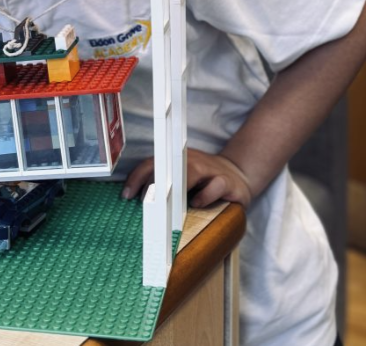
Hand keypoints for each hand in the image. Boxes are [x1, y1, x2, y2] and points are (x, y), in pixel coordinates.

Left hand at [121, 148, 252, 208]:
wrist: (238, 175)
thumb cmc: (204, 182)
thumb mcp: (183, 182)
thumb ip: (165, 188)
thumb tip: (140, 205)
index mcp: (177, 160)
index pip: (153, 163)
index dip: (137, 177)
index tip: (126, 195)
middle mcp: (192, 161)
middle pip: (168, 166)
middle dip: (153, 182)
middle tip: (143, 200)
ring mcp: (210, 170)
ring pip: (191, 170)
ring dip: (176, 187)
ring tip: (166, 204)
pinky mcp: (227, 182)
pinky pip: (215, 185)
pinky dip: (205, 195)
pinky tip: (197, 204)